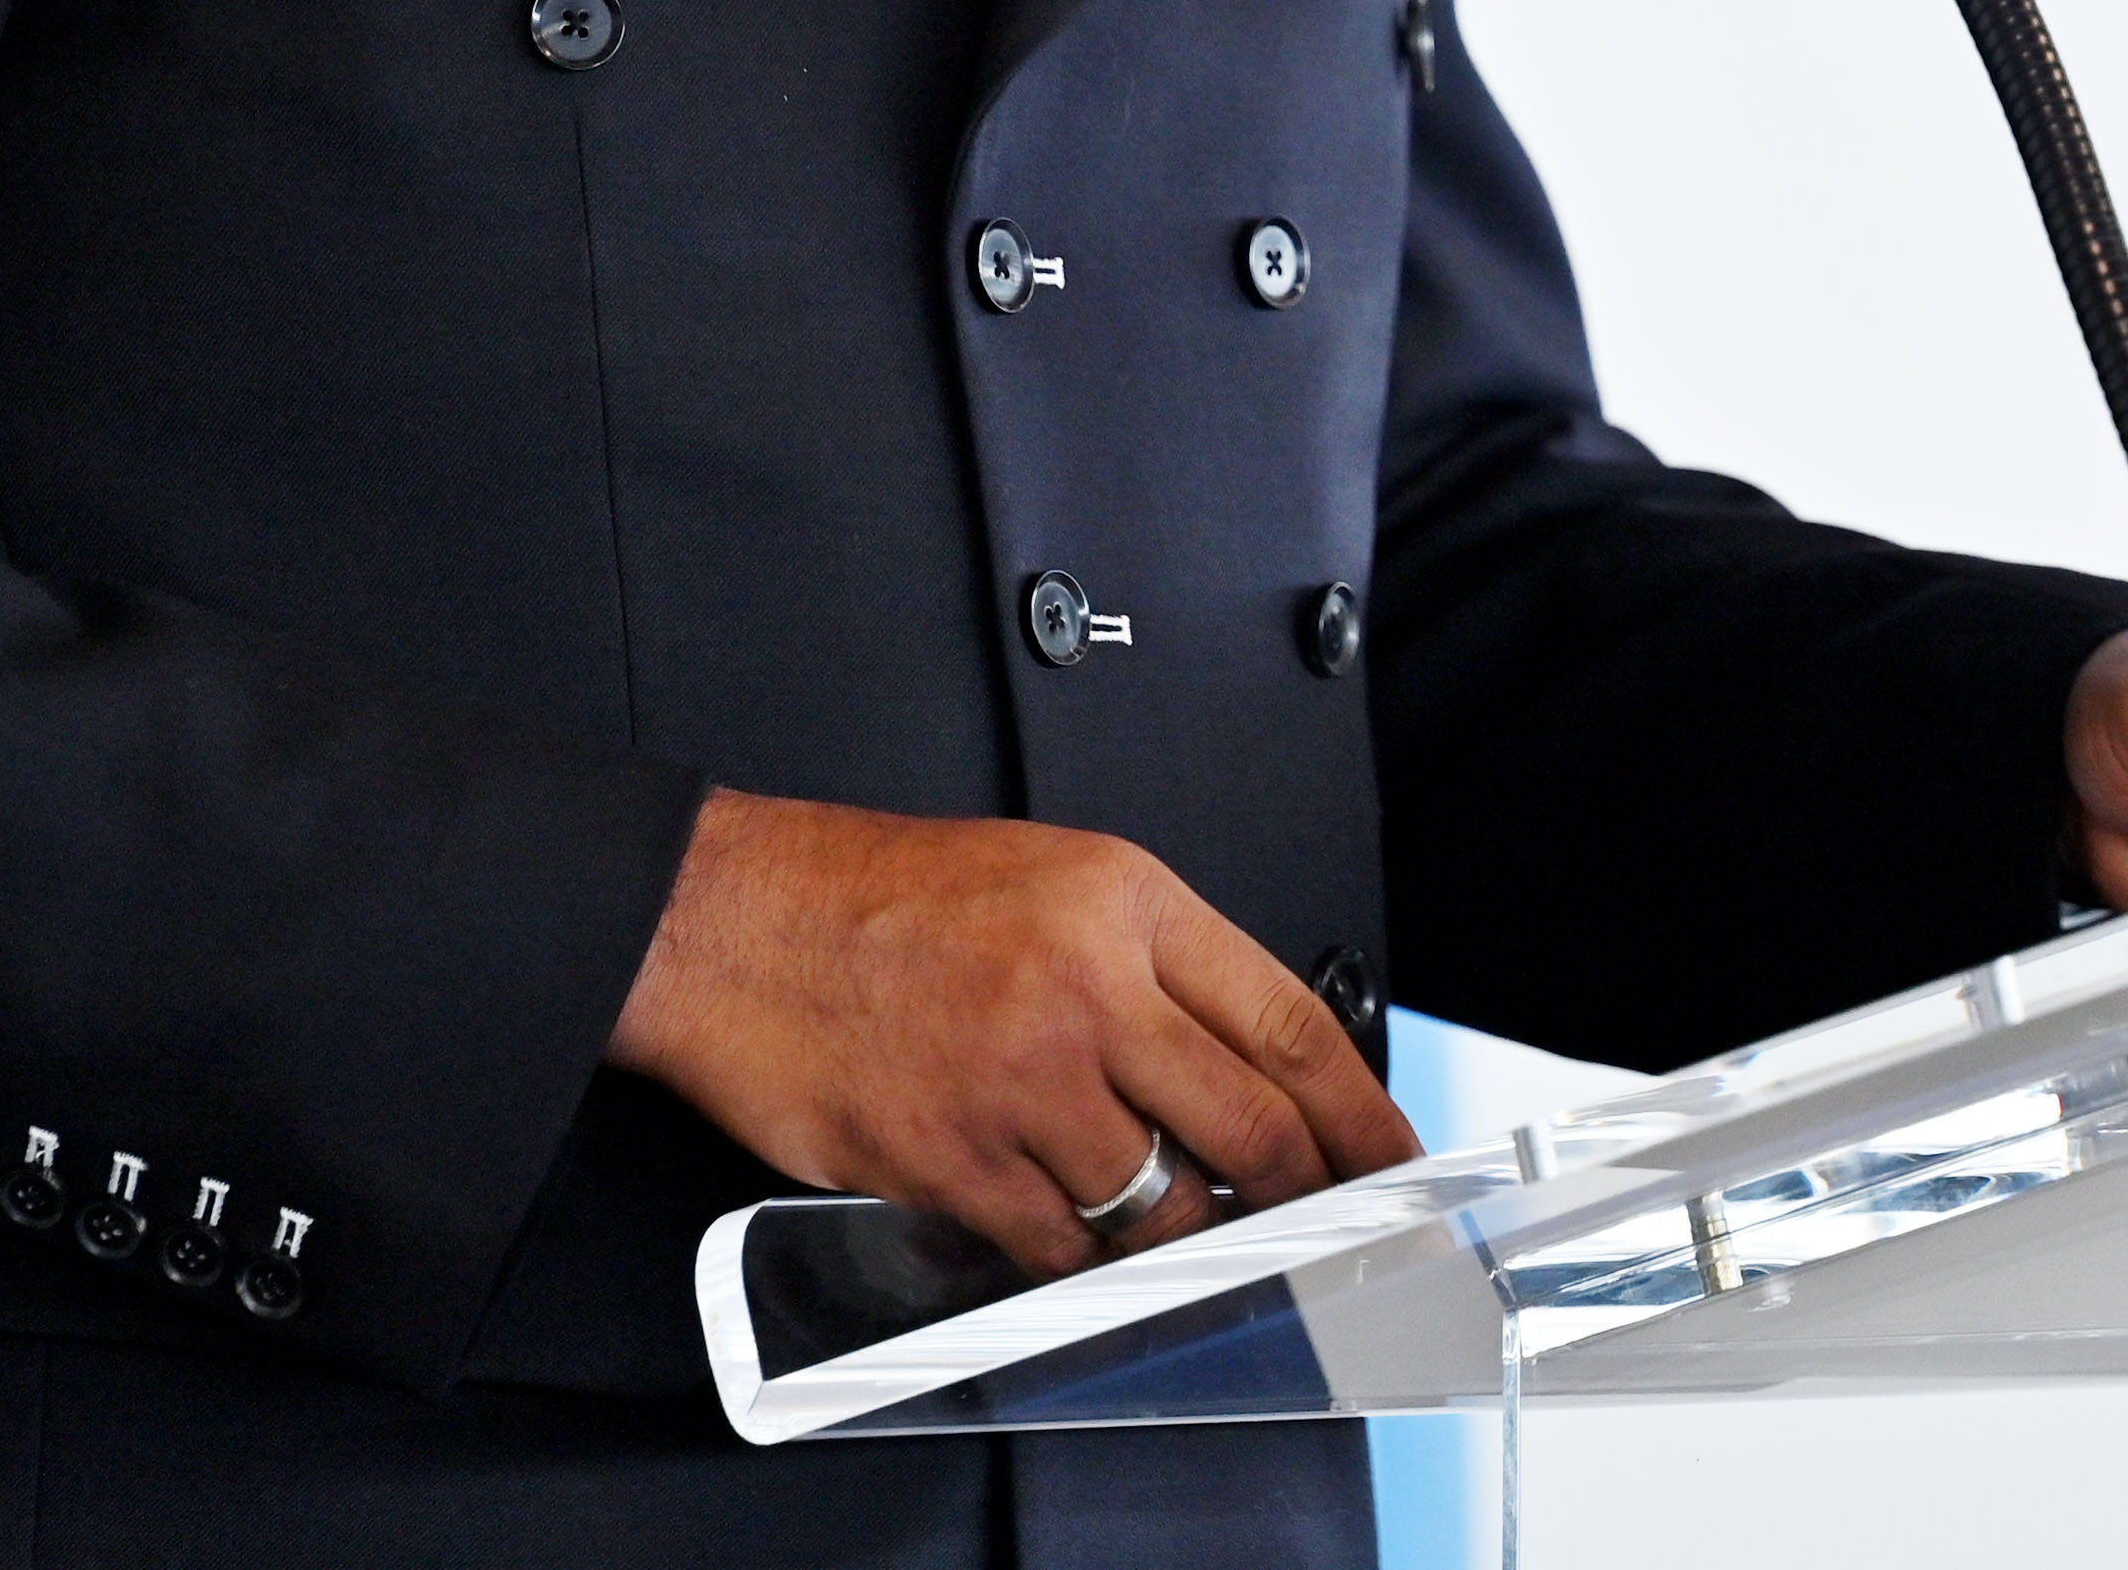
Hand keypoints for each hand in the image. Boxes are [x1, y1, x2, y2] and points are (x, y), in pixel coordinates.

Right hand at [604, 789, 1418, 1275]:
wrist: (732, 923)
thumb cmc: (878, 897)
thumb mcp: (1050, 878)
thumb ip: (1155, 963)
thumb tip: (1251, 1063)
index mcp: (1127, 902)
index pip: (1290, 1024)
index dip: (1362, 1110)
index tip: (1394, 1159)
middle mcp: (1089, 989)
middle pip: (1251, 1131)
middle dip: (1295, 1196)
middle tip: (1311, 1220)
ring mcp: (1024, 1082)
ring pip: (1160, 1206)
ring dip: (1170, 1228)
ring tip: (1149, 1205)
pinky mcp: (957, 1159)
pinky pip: (1060, 1246)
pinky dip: (1070, 1249)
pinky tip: (1051, 1212)